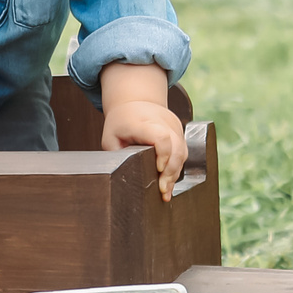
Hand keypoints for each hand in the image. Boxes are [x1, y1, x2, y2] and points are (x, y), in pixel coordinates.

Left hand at [97, 63, 187, 197]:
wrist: (134, 101)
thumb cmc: (120, 122)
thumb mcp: (110, 138)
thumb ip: (117, 156)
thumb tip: (123, 176)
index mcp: (141, 122)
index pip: (161, 136)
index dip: (163, 155)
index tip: (158, 169)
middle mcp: (161, 121)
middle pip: (176, 147)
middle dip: (171, 172)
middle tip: (162, 190)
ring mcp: (173, 125)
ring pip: (182, 151)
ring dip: (175, 173)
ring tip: (166, 191)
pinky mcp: (179, 129)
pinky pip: (182, 151)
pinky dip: (177, 167)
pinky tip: (169, 181)